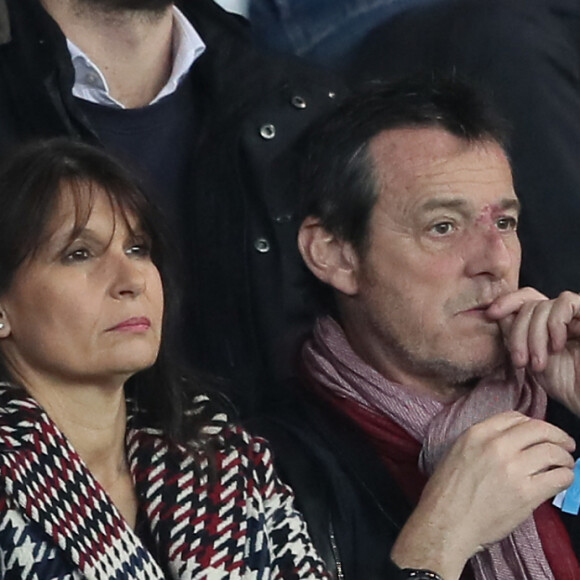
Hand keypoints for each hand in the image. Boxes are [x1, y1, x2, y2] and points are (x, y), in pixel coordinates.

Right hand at [391, 411, 574, 579]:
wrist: (446, 522)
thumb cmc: (446, 491)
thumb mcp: (458, 452)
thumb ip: (482, 442)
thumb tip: (509, 442)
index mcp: (477, 433)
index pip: (515, 417)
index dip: (532, 424)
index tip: (539, 434)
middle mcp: (496, 446)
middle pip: (539, 429)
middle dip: (557, 435)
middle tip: (565, 444)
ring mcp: (512, 469)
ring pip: (553, 452)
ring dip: (564, 457)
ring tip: (565, 464)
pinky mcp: (526, 493)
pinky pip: (558, 478)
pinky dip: (566, 477)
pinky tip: (562, 480)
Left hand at [486, 288, 579, 414]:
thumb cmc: (567, 385)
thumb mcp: (530, 359)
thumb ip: (514, 335)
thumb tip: (496, 313)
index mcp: (548, 323)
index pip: (525, 299)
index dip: (506, 302)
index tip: (490, 314)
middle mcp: (564, 316)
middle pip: (529, 304)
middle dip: (518, 333)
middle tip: (520, 361)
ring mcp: (577, 315)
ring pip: (543, 305)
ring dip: (533, 336)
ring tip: (538, 363)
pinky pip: (566, 302)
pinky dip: (554, 323)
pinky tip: (556, 346)